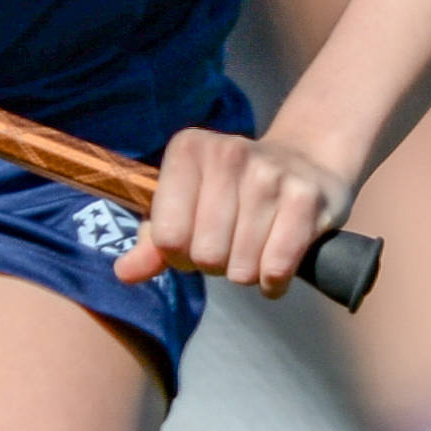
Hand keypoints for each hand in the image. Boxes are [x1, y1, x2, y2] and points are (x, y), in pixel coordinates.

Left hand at [120, 128, 355, 299]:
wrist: (305, 164)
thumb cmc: (230, 193)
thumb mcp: (185, 204)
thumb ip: (151, 242)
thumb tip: (124, 273)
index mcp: (188, 149)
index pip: (167, 236)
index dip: (178, 254)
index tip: (192, 242)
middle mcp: (228, 154)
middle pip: (205, 255)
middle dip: (214, 264)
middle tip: (227, 245)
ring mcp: (270, 174)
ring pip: (242, 267)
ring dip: (245, 272)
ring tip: (253, 248)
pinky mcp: (305, 198)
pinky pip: (277, 268)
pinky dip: (273, 281)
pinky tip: (274, 266)